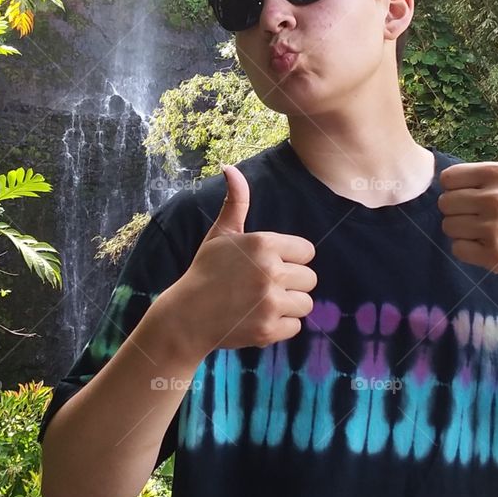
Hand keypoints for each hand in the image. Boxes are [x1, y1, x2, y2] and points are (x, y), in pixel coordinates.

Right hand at [171, 163, 316, 355]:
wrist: (187, 316)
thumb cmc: (206, 271)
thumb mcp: (221, 234)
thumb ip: (236, 202)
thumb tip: (229, 167)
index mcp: (264, 243)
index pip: (307, 251)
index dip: (290, 259)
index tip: (268, 265)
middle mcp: (271, 270)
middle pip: (310, 278)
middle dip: (291, 283)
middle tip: (262, 287)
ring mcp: (271, 302)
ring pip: (305, 303)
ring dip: (288, 306)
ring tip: (261, 303)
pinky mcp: (270, 329)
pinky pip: (295, 327)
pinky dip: (280, 326)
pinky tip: (258, 319)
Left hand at [436, 98, 497, 286]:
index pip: (448, 178)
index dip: (458, 188)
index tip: (477, 195)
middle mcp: (497, 198)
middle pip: (444, 203)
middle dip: (458, 211)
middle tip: (483, 215)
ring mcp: (495, 227)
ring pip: (448, 226)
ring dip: (462, 231)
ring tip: (486, 230)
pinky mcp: (493, 254)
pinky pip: (457, 249)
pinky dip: (468, 251)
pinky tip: (488, 246)